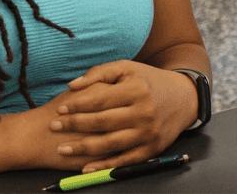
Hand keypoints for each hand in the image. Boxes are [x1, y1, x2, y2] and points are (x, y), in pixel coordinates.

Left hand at [47, 61, 197, 173]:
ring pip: (110, 144)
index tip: (60, 110)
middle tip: (53, 127)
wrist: (183, 98)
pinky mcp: (151, 149)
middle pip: (102, 123)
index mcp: (136, 90)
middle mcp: (144, 112)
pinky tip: (86, 168)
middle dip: (74, 126)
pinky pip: (124, 161)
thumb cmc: (148, 80)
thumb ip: (99, 73)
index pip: (99, 100)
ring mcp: (148, 133)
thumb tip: (72, 86)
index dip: (77, 106)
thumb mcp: (127, 68)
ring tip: (62, 149)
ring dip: (83, 149)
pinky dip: (104, 166)